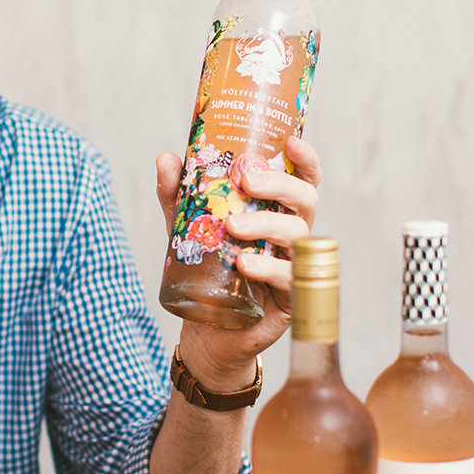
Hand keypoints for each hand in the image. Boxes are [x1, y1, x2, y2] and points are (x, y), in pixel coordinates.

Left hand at [154, 135, 320, 389]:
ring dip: (268, 224)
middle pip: (306, 200)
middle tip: (248, 181)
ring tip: (233, 227)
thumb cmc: (207, 271)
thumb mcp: (187, 227)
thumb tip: (168, 158)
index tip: (291, 143)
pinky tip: (246, 264)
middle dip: (282, 185)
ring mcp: (293, 266)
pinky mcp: (289, 299)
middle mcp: (290, 235)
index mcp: (275, 211)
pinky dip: (269, 267)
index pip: (302, 180)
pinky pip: (289, 278)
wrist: (206, 330)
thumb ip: (178, 194)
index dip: (305, 160)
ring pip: (298, 236)